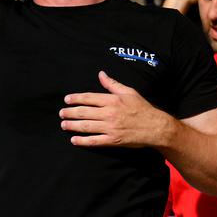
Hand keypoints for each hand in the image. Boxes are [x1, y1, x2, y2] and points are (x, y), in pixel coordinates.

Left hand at [61, 71, 175, 147]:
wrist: (156, 127)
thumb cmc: (143, 108)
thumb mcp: (130, 92)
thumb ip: (113, 84)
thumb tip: (101, 74)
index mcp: (112, 100)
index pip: (89, 98)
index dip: (75, 99)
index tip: (66, 100)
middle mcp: (109, 113)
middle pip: (83, 112)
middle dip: (69, 112)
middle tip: (61, 113)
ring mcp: (110, 128)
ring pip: (86, 126)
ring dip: (72, 125)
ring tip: (64, 124)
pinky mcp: (113, 140)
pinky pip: (94, 141)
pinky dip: (83, 141)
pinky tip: (74, 140)